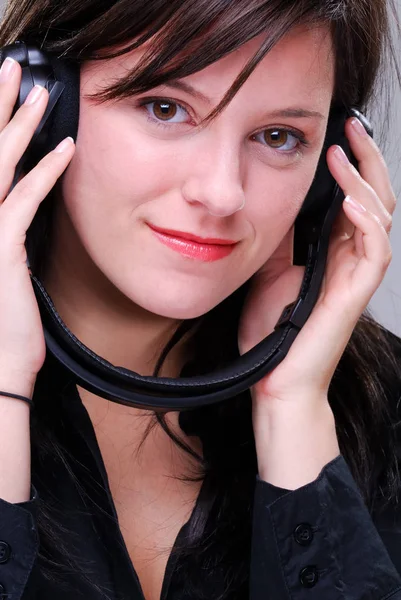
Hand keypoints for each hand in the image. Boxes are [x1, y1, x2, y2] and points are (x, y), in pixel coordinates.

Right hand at [0, 58, 74, 394]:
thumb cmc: (3, 326)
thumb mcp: (4, 273)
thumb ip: (8, 239)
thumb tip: (19, 216)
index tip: (5, 100)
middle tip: (10, 71)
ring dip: (20, 125)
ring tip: (39, 94)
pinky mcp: (1, 246)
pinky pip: (26, 199)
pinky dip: (47, 171)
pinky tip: (66, 148)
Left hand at [238, 117, 395, 486]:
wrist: (273, 376)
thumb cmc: (272, 329)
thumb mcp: (268, 265)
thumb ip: (281, 235)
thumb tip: (276, 196)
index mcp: (332, 249)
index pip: (354, 197)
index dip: (352, 164)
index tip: (338, 133)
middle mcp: (350, 257)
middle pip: (375, 198)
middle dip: (368, 161)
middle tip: (353, 128)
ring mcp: (356, 275)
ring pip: (380, 218)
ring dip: (365, 183)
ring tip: (346, 156)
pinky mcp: (355, 294)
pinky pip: (374, 252)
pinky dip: (367, 224)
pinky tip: (353, 202)